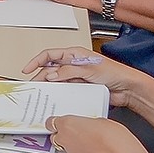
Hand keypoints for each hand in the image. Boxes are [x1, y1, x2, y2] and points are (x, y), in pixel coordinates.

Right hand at [20, 46, 153, 109]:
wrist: (127, 88)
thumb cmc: (113, 72)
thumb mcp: (88, 69)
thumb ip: (68, 71)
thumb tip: (51, 74)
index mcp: (74, 54)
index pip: (50, 55)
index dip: (36, 61)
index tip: (27, 70)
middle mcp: (73, 64)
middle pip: (50, 69)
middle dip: (41, 76)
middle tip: (34, 86)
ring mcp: (76, 76)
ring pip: (57, 81)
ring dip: (50, 86)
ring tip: (42, 94)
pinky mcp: (80, 88)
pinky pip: (65, 90)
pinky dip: (59, 94)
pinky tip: (55, 98)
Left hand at [46, 115, 151, 152]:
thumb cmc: (114, 138)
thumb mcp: (101, 121)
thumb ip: (88, 123)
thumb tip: (88, 125)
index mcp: (68, 124)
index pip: (51, 122)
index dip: (56, 122)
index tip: (61, 121)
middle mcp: (65, 140)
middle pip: (56, 136)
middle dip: (63, 134)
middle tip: (76, 131)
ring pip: (65, 147)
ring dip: (72, 144)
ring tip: (88, 141)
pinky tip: (93, 151)